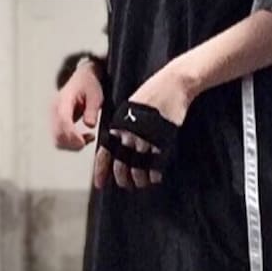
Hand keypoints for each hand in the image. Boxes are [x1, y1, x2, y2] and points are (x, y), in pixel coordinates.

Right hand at [51, 62, 104, 151]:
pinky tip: (82, 138)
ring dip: (72, 145)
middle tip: (89, 139)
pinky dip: (71, 143)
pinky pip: (60, 138)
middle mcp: (55, 109)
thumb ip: (92, 110)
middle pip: (57, 134)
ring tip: (88, 138)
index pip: (62, 120)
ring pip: (57, 140)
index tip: (82, 142)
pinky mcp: (57, 123)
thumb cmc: (88, 84)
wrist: (83, 78)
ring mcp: (54, 117)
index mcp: (64, 99)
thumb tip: (89, 125)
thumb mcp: (95, 95)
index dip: (71, 134)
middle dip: (73, 143)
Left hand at [95, 62, 194, 190]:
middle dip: (123, 179)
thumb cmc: (153, 93)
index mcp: (118, 125)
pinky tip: (155, 177)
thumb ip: (123, 126)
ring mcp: (146, 138)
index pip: (105, 153)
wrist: (172, 85)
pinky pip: (155, 164)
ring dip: (139, 179)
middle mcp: (129, 133)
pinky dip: (154, 174)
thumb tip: (119, 142)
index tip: (100, 184)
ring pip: (138, 168)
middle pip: (121, 165)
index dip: (101, 171)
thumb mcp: (130, 107)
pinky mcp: (162, 140)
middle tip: (127, 185)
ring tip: (142, 182)